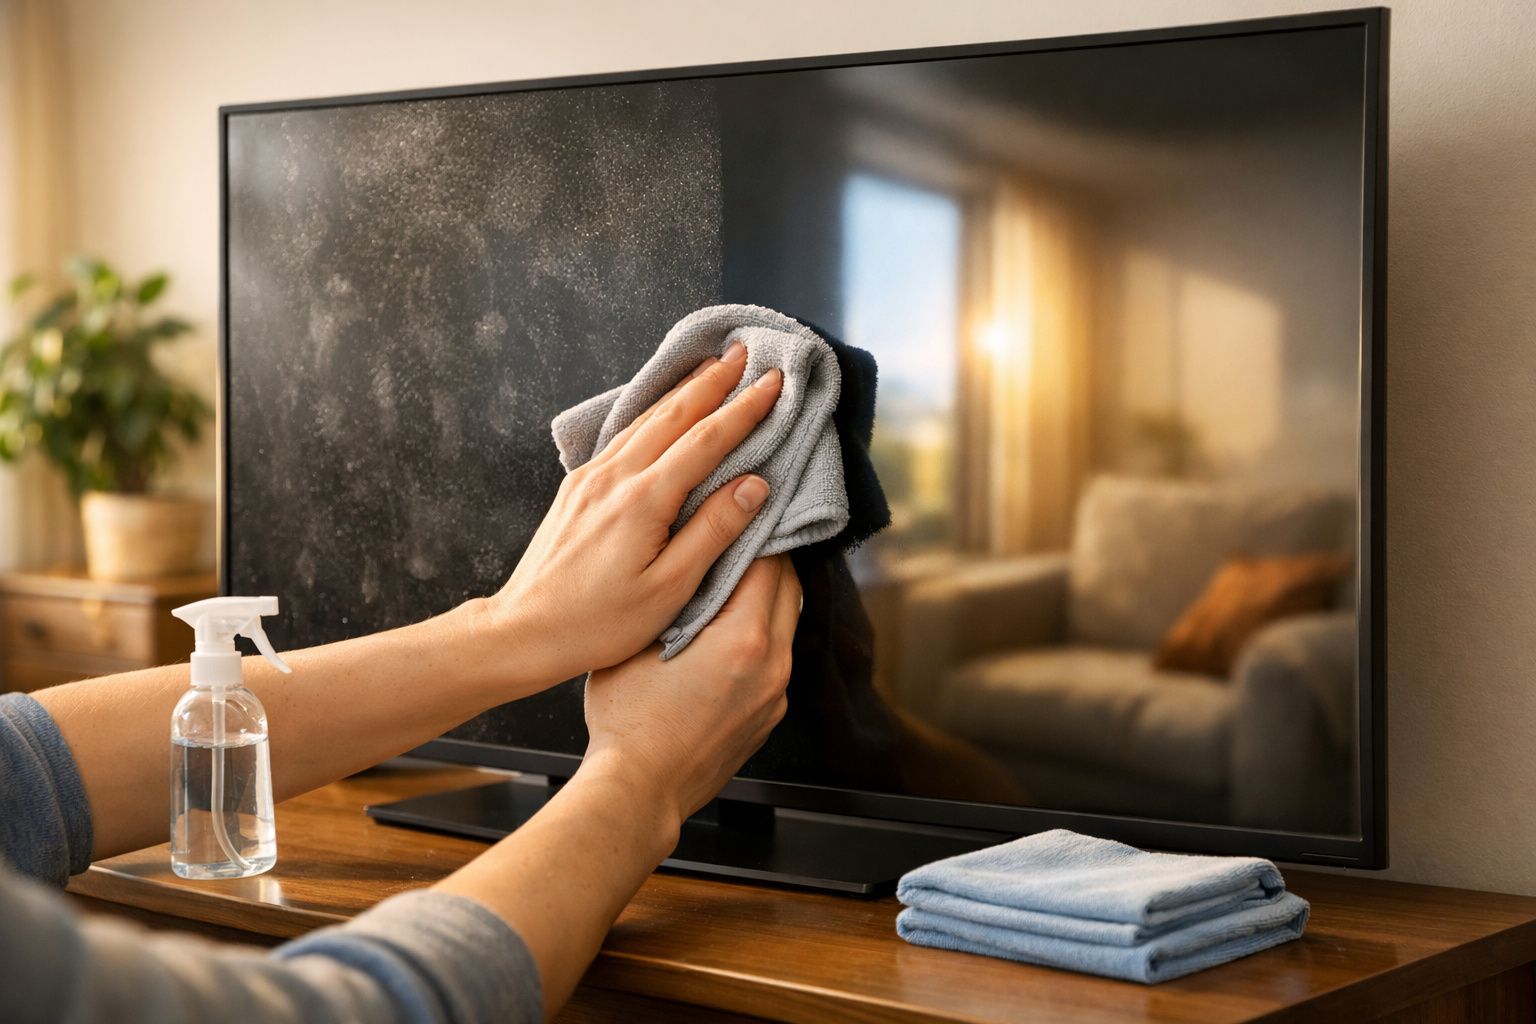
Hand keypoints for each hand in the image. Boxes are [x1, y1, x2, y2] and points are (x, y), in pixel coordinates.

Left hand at [490, 341, 782, 683]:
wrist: (524, 630)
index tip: (773, 383)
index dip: (744, 409)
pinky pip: (623, 434)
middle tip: (744, 353)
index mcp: (644, 500)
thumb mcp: (669, 588)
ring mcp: (591, 478)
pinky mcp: (577, 487)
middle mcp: (615, 476)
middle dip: (713, 381)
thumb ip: (713, 531)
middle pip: (674, 414)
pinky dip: (652, 412)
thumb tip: (754, 485)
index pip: (707, 440)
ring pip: (646, 419)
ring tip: (709, 367)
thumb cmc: (599, 622)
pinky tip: (660, 409)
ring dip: (682, 389)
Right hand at [581, 556, 799, 828]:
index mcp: (743, 640)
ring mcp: (776, 695)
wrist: (639, 791)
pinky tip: (725, 633)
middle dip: (767, 559)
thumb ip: (669, 599)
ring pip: (785, 624)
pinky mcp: (768, 716)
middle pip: (789, 589)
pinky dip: (760, 636)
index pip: (769, 564)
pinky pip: (776, 659)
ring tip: (730, 581)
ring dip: (765, 598)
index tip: (742, 515)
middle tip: (740, 536)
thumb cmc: (629, 724)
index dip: (755, 532)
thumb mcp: (637, 642)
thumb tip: (685, 567)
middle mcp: (772, 666)